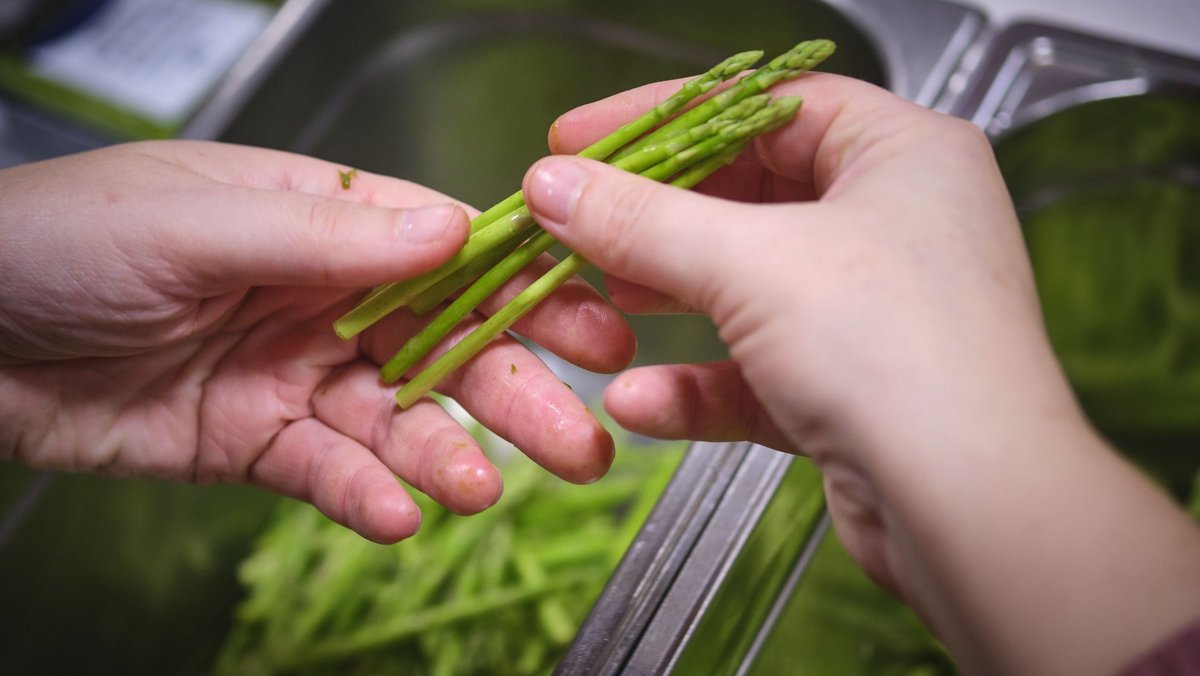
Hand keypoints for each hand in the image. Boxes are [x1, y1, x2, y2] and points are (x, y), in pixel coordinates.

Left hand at [0, 140, 634, 542]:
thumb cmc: (59, 243)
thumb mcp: (195, 221)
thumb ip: (326, 231)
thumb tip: (455, 226)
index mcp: (321, 221)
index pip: (449, 252)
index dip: (526, 288)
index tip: (594, 324)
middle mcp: (324, 298)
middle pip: (446, 347)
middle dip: (515, 392)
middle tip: (583, 438)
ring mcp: (295, 376)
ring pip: (400, 421)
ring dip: (448, 457)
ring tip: (482, 488)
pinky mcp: (259, 444)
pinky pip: (331, 474)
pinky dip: (366, 497)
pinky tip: (397, 515)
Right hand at [523, 74, 1199, 673]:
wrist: (972, 512)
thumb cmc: (895, 352)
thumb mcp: (751, 264)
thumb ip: (643, 220)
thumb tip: (554, 184)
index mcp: (901, 154)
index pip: (765, 105)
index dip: (666, 118)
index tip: (585, 139)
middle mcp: (895, 223)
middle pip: (750, 195)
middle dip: (658, 218)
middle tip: (580, 223)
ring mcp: (875, 310)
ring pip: (750, 286)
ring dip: (671, 296)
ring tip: (600, 300)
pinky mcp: (853, 389)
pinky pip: (758, 369)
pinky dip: (698, 384)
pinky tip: (637, 400)